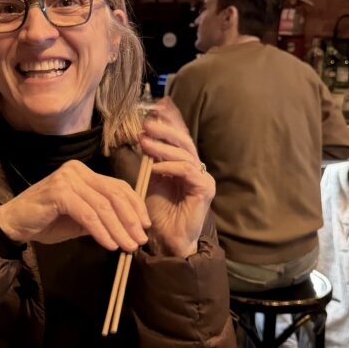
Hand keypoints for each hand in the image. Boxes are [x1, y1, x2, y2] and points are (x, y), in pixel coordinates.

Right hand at [0, 160, 150, 250]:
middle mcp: (77, 171)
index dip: (135, 206)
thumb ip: (101, 217)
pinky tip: (109, 245)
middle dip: (130, 219)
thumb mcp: (80, 219)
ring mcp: (67, 179)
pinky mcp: (59, 192)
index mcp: (83, 173)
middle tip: (140, 240)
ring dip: (119, 229)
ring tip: (128, 246)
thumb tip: (130, 228)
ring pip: (103, 206)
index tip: (145, 226)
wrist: (13, 224)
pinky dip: (101, 230)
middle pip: (114, 194)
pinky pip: (88, 214)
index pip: (117, 186)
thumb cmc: (45, 222)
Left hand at [137, 96, 214, 257]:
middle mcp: (196, 169)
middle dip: (165, 129)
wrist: (167, 240)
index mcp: (184, 165)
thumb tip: (144, 137)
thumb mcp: (151, 181)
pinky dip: (169, 166)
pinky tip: (154, 166)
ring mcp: (203, 178)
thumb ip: (151, 161)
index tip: (156, 107)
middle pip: (184, 142)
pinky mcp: (204, 189)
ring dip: (163, 146)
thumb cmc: (159, 213)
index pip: (179, 138)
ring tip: (144, 140)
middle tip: (146, 123)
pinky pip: (187, 171)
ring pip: (184, 154)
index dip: (171, 121)